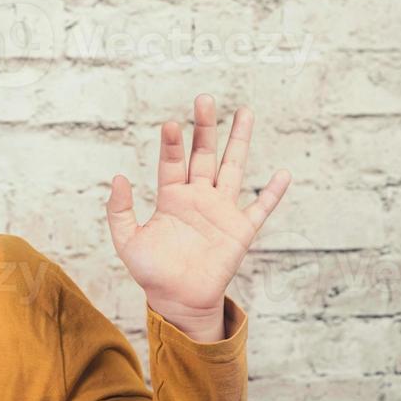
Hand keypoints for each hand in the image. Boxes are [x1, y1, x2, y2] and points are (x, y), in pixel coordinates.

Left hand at [105, 94, 289, 341]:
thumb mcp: (127, 241)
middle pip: (204, 154)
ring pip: (233, 168)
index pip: (173, 162)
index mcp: (172, 197)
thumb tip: (118, 177)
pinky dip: (272, 193)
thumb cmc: (151, 272)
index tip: (170, 124)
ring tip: (244, 112)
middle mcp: (198, 197)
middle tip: (204, 99)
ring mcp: (221, 211)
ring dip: (239, 141)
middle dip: (205, 128)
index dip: (172, 144)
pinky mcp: (240, 230)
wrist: (177, 301)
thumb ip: (120, 210)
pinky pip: (259, 208)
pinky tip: (282, 174)